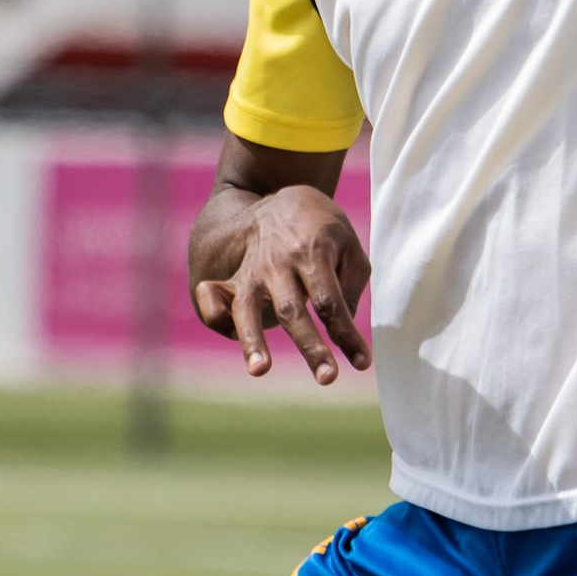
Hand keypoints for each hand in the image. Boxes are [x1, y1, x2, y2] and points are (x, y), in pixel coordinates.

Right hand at [193, 182, 371, 385]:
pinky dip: (214, 312)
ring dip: (252, 341)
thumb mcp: (348, 243)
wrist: (281, 196)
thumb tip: (342, 321)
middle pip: (292, 310)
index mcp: (312, 252)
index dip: (346, 334)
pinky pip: (214, 296)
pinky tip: (226, 331)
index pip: (330, 301)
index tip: (362, 362)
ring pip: (247, 308)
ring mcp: (252, 271)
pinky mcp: (234, 278)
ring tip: (260, 370)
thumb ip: (352, 282)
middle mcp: (278, 263)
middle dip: (310, 347)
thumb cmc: (322, 229)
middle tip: (328, 378)